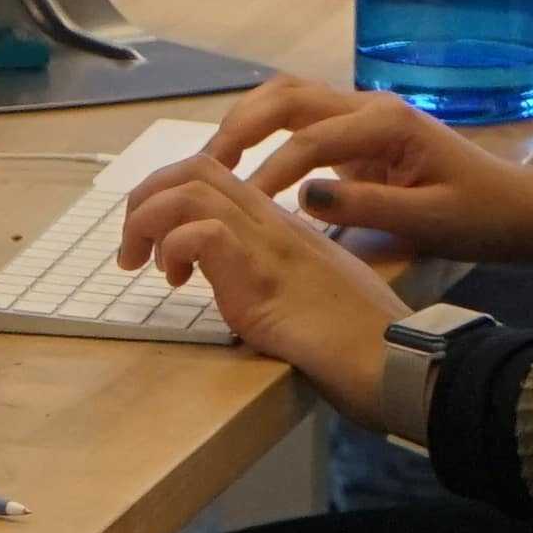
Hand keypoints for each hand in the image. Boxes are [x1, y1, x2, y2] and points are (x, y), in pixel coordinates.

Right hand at [121, 80, 532, 274]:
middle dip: (241, 127)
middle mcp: (370, 107)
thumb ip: (367, 206)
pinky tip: (246, 164)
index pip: (310, 139)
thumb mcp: (430, 221)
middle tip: (207, 166)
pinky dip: (266, 133)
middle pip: (287, 96)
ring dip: (247, 121)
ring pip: (288, 99)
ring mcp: (362, 116)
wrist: (517, 208)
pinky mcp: (358, 134)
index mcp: (388, 124)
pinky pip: (300, 121)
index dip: (271, 170)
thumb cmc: (480, 216)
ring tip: (214, 159)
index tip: (242, 202)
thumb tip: (302, 196)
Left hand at [127, 167, 408, 407]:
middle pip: (196, 168)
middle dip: (147, 195)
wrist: (399, 363)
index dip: (171, 191)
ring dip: (149, 219)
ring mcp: (269, 247)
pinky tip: (178, 282)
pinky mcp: (263, 278)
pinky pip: (204, 234)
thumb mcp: (312, 298)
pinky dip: (175, 247)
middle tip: (133, 244)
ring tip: (141, 262)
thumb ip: (277, 278)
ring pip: (191, 190)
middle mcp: (275, 225)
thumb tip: (240, 287)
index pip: (217, 175)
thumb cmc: (367, 341)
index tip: (155, 235)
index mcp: (285, 227)